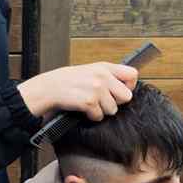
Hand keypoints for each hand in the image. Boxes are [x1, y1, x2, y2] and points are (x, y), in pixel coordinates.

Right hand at [17, 62, 137, 121]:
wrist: (49, 87)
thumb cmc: (68, 80)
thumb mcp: (89, 70)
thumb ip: (107, 75)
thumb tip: (127, 86)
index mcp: (103, 66)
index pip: (132, 74)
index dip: (129, 86)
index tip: (119, 90)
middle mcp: (102, 76)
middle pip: (126, 96)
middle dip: (115, 102)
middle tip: (102, 99)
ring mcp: (96, 88)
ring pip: (113, 109)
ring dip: (101, 110)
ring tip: (88, 102)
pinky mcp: (89, 101)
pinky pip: (99, 116)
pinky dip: (91, 115)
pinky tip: (82, 107)